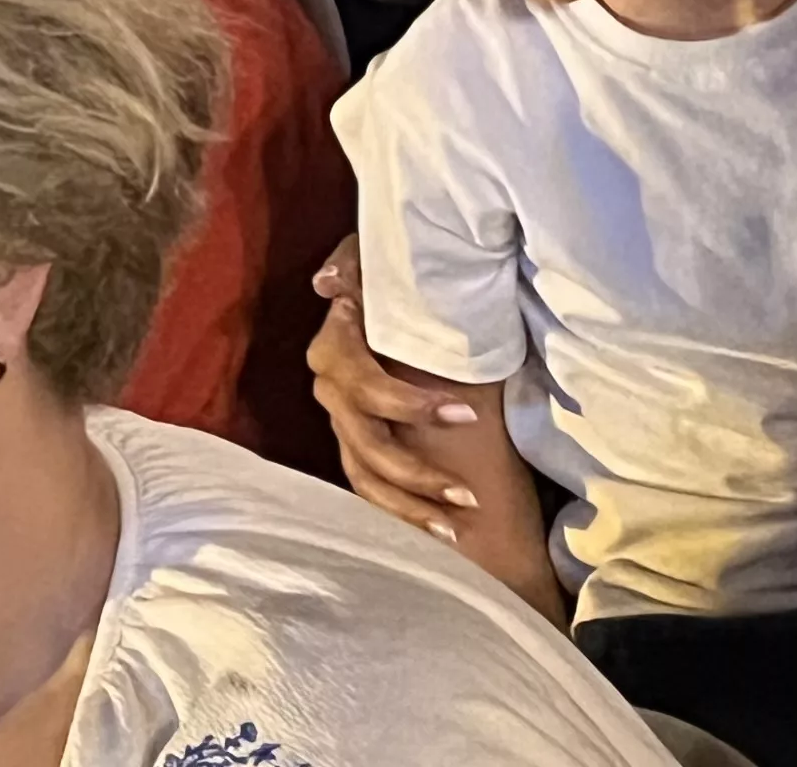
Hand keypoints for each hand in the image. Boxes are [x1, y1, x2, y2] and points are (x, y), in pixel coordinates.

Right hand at [309, 236, 488, 533]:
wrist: (403, 300)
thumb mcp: (380, 262)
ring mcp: (344, 421)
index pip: (363, 385)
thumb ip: (354, 265)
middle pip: (362, 441)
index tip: (466, 413)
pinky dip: (400, 512)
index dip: (408, 404)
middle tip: (468, 496)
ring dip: (407, 505)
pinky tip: (438, 534)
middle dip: (414, 472)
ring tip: (455, 529)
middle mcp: (333, 390)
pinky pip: (370, 488)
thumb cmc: (400, 282)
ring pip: (364, 474)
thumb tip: (328, 287)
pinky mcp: (358, 444)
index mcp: (336, 348)